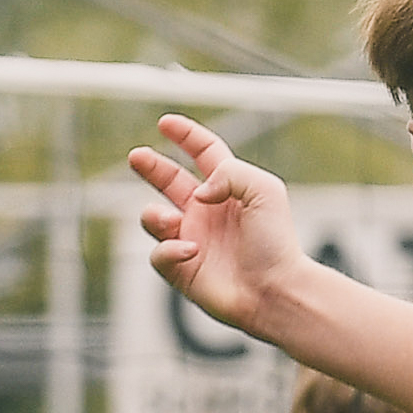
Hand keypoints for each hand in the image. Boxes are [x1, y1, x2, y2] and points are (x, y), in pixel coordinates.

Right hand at [128, 113, 306, 337]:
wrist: (275, 290)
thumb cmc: (276, 242)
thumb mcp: (265, 190)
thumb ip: (229, 173)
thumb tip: (197, 192)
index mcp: (229, 188)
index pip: (204, 153)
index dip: (185, 135)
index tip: (165, 123)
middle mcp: (207, 211)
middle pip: (170, 180)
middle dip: (150, 166)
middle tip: (136, 156)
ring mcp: (192, 239)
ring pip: (153, 217)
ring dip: (155, 216)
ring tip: (173, 222)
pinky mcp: (182, 269)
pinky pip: (159, 253)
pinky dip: (169, 249)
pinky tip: (192, 251)